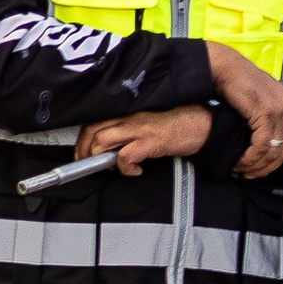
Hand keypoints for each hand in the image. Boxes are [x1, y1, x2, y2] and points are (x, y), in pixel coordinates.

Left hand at [78, 105, 210, 173]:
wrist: (201, 124)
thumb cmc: (176, 124)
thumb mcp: (146, 124)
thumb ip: (127, 130)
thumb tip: (109, 148)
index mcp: (128, 113)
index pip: (94, 121)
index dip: (83, 139)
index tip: (81, 152)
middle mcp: (130, 117)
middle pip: (92, 130)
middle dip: (83, 150)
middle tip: (88, 164)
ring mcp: (139, 129)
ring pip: (103, 141)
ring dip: (101, 159)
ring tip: (112, 168)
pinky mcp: (151, 142)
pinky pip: (126, 156)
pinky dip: (125, 168)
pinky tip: (135, 171)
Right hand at [205, 42, 282, 181]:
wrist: (227, 68)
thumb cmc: (243, 79)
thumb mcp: (269, 88)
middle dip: (271, 168)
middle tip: (254, 175)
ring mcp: (280, 110)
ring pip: (274, 151)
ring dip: (259, 165)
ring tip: (245, 171)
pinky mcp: (265, 113)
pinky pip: (262, 146)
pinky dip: (251, 158)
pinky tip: (241, 162)